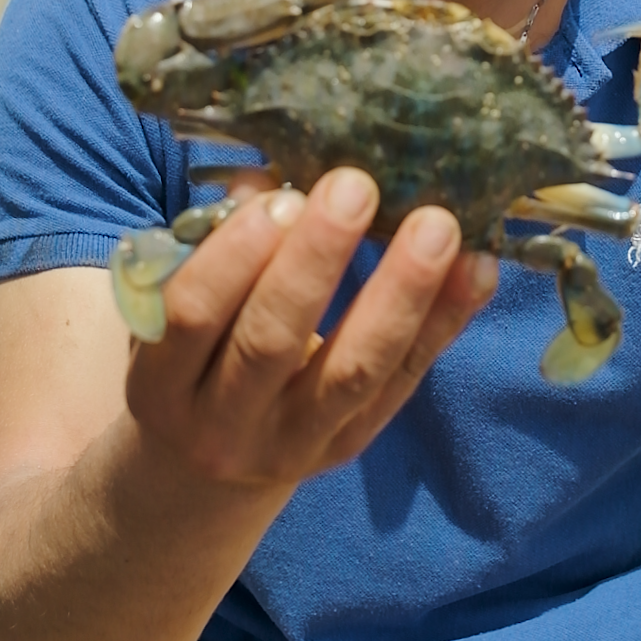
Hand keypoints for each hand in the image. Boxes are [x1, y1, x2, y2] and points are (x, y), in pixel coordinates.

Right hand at [126, 167, 496, 492]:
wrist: (202, 470)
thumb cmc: (193, 358)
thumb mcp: (176, 313)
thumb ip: (215, 248)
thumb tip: (272, 170)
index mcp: (163, 381)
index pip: (194, 316)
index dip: (234, 256)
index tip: (280, 198)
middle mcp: (224, 423)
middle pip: (271, 343)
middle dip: (316, 262)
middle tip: (357, 186)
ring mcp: (295, 442)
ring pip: (352, 370)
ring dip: (399, 292)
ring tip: (438, 226)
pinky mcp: (353, 444)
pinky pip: (404, 381)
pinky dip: (445, 322)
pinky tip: (477, 269)